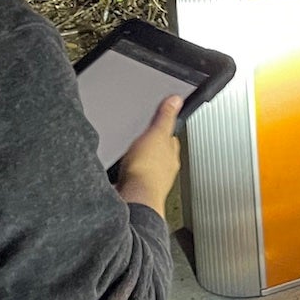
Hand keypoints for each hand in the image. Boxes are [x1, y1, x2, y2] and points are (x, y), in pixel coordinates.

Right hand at [115, 96, 183, 214]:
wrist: (134, 198)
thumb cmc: (147, 170)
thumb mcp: (156, 134)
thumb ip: (166, 118)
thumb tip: (176, 101)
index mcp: (171, 155)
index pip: (171, 138)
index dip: (164, 130)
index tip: (159, 124)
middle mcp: (164, 170)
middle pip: (159, 154)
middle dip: (152, 149)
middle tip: (143, 141)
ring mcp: (151, 181)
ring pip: (148, 167)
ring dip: (141, 163)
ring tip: (132, 158)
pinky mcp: (137, 190)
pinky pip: (134, 179)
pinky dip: (130, 175)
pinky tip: (123, 174)